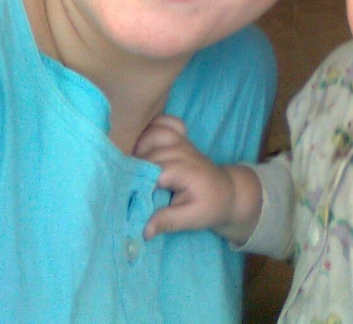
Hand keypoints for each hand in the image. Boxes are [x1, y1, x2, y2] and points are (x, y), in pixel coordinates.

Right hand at [135, 115, 261, 243]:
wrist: (227, 191)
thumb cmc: (209, 206)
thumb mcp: (192, 219)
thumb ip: (168, 221)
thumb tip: (144, 231)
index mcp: (185, 170)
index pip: (152, 171)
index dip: (136, 182)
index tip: (126, 196)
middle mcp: (182, 151)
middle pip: (148, 153)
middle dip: (134, 169)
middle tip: (124, 187)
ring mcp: (181, 142)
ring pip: (153, 133)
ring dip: (139, 147)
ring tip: (134, 168)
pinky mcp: (180, 138)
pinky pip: (165, 122)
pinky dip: (153, 126)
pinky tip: (145, 143)